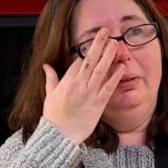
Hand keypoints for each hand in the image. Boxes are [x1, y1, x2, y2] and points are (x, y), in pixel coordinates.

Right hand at [42, 28, 124, 144]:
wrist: (60, 136)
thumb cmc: (54, 117)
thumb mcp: (49, 95)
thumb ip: (51, 79)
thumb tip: (46, 66)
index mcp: (66, 82)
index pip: (77, 61)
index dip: (85, 52)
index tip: (92, 44)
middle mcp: (78, 85)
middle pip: (89, 60)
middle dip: (97, 44)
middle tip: (105, 31)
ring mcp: (89, 94)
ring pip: (100, 70)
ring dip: (108, 55)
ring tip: (115, 43)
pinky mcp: (98, 104)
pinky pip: (108, 88)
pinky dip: (115, 77)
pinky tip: (121, 67)